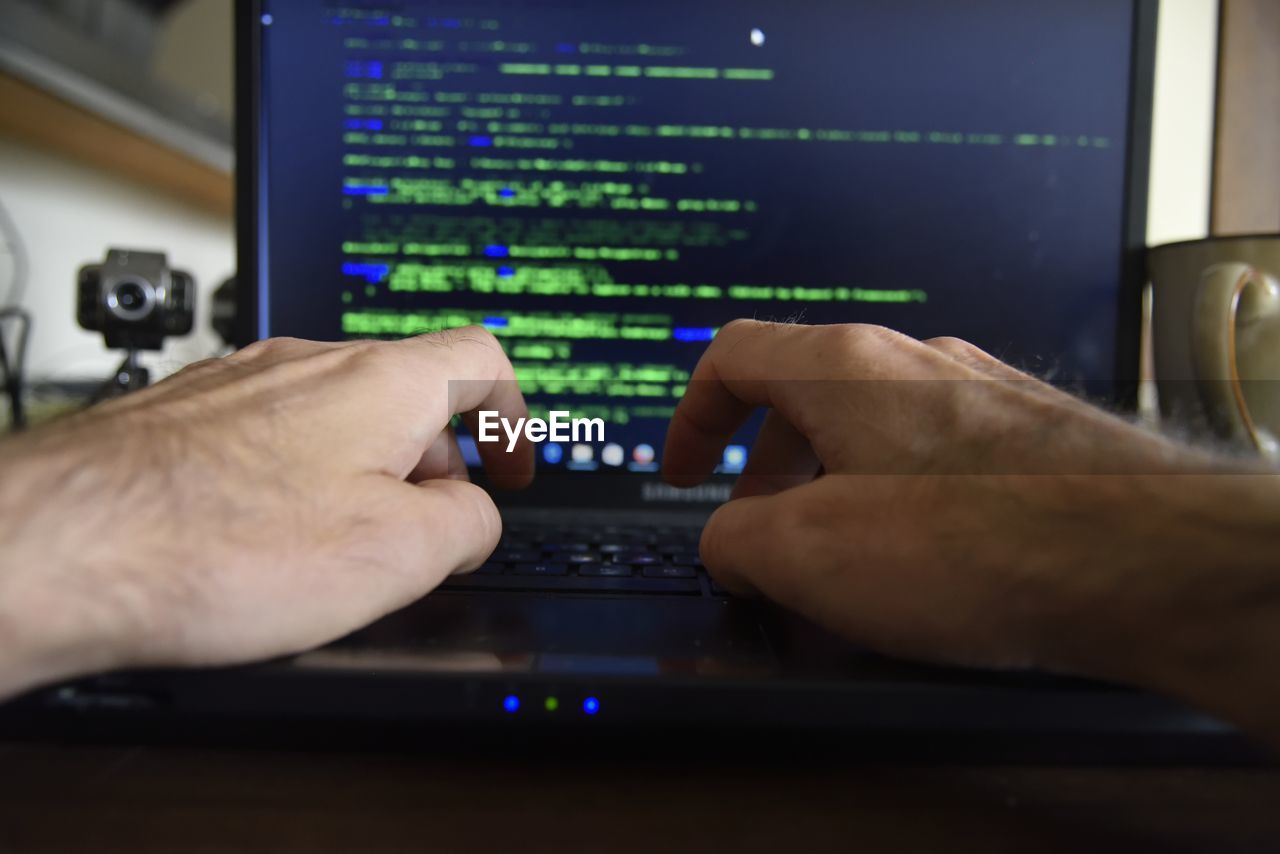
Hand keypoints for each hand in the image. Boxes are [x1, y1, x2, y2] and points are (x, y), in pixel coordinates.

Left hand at [0, 330, 532, 697]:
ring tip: (342, 546)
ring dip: (363, 473)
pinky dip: (297, 479)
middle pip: (408, 392)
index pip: (482, 361)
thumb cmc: (215, 544)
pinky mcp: (186, 415)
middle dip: (436, 462)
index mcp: (381, 384)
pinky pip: (272, 436)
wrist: (62, 543)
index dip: (514, 418)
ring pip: (336, 415)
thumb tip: (476, 518)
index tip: (512, 467)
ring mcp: (240, 384)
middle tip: (429, 530)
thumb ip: (468, 527)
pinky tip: (267, 539)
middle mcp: (310, 365)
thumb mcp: (397, 556)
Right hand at [662, 320, 1279, 738]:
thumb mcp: (806, 555)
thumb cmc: (986, 545)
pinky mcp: (1033, 435)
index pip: (734, 355)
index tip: (685, 468)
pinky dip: (905, 496)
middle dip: (766, 463)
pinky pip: (940, 452)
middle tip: (761, 526)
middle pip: (808, 391)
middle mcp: (917, 361)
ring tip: (844, 553)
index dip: (691, 417)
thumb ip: (735, 539)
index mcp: (846, 368)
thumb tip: (729, 543)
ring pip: (877, 424)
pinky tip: (927, 559)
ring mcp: (982, 392)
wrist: (1150, 559)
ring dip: (838, 482)